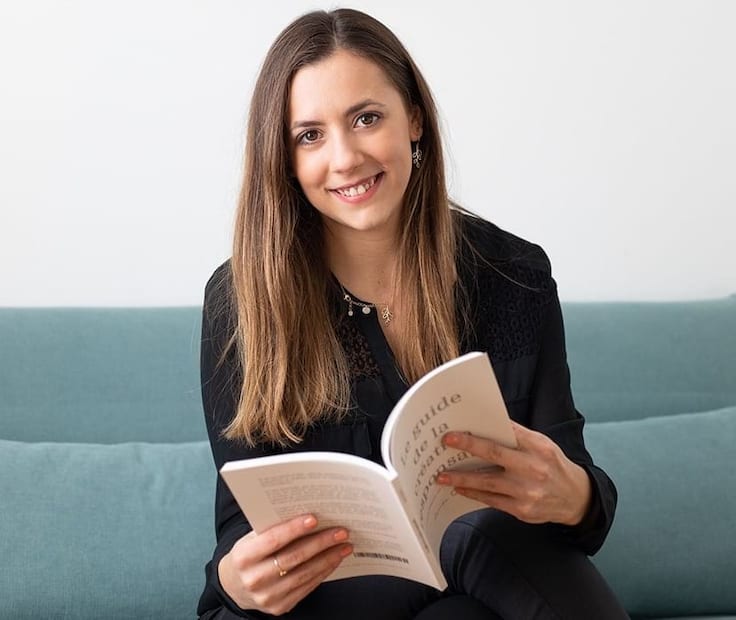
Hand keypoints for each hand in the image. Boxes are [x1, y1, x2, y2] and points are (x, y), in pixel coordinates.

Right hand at [218, 514, 352, 614]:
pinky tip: (333, 560)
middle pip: (293, 558)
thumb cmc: (249, 554)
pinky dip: (323, 572)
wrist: (235, 585)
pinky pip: (306, 587)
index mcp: (244, 557)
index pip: (273, 540)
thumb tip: (307, 514)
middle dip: (320, 543)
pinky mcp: (279, 607)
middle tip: (341, 532)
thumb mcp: (251, 538)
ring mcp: (267, 596)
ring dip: (328, 559)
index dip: (294, 529)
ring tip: (344, 545)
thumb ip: (272, 528)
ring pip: (304, 574)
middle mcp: (254, 579)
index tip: (315, 518)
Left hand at [437, 422, 591, 525]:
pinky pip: (492, 500)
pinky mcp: (522, 510)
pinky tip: (460, 489)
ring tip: (442, 476)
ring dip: (462, 479)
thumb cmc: (552, 465)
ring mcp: (527, 491)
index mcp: (538, 447)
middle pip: (494, 454)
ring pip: (488, 482)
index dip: (483, 431)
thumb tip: (484, 427)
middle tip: (446, 443)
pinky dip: (474, 494)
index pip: (506, 433)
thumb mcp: (542, 445)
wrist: (576, 498)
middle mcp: (533, 468)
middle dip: (468, 447)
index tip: (458, 430)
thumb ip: (517, 438)